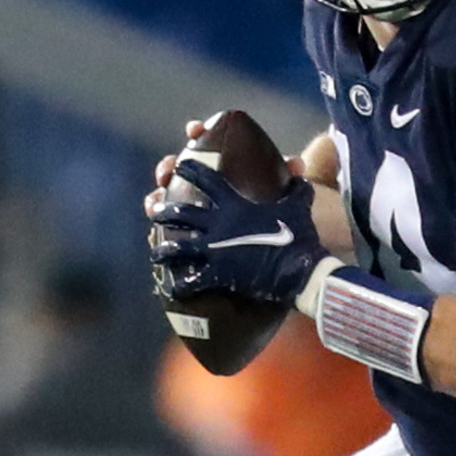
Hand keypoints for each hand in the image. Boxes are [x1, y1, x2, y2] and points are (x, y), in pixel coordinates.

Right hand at [143, 120, 305, 215]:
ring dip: (159, 197)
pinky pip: (172, 226)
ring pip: (170, 197)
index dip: (198, 132)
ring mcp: (195, 206)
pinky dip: (162, 225)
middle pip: (181, 170)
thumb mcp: (282, 186)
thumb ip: (288, 172)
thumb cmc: (276, 201)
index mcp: (224, 164)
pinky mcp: (191, 230)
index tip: (193, 129)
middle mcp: (205, 183)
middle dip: (169, 166)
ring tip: (154, 202)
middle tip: (168, 170)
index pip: (208, 142)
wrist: (276, 235)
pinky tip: (156, 227)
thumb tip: (297, 164)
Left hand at [148, 159, 327, 304]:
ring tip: (155, 253)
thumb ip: (296, 189)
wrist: (298, 268)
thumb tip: (300, 177)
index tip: (179, 166)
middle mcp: (218, 225)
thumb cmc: (298, 235)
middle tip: (155, 210)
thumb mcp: (299, 206)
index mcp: (235, 205)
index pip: (207, 180)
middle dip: (164, 211)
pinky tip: (174, 289)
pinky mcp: (218, 274)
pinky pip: (192, 280)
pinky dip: (181, 286)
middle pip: (182, 213)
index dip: (191, 170)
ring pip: (178, 248)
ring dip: (163, 250)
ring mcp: (215, 250)